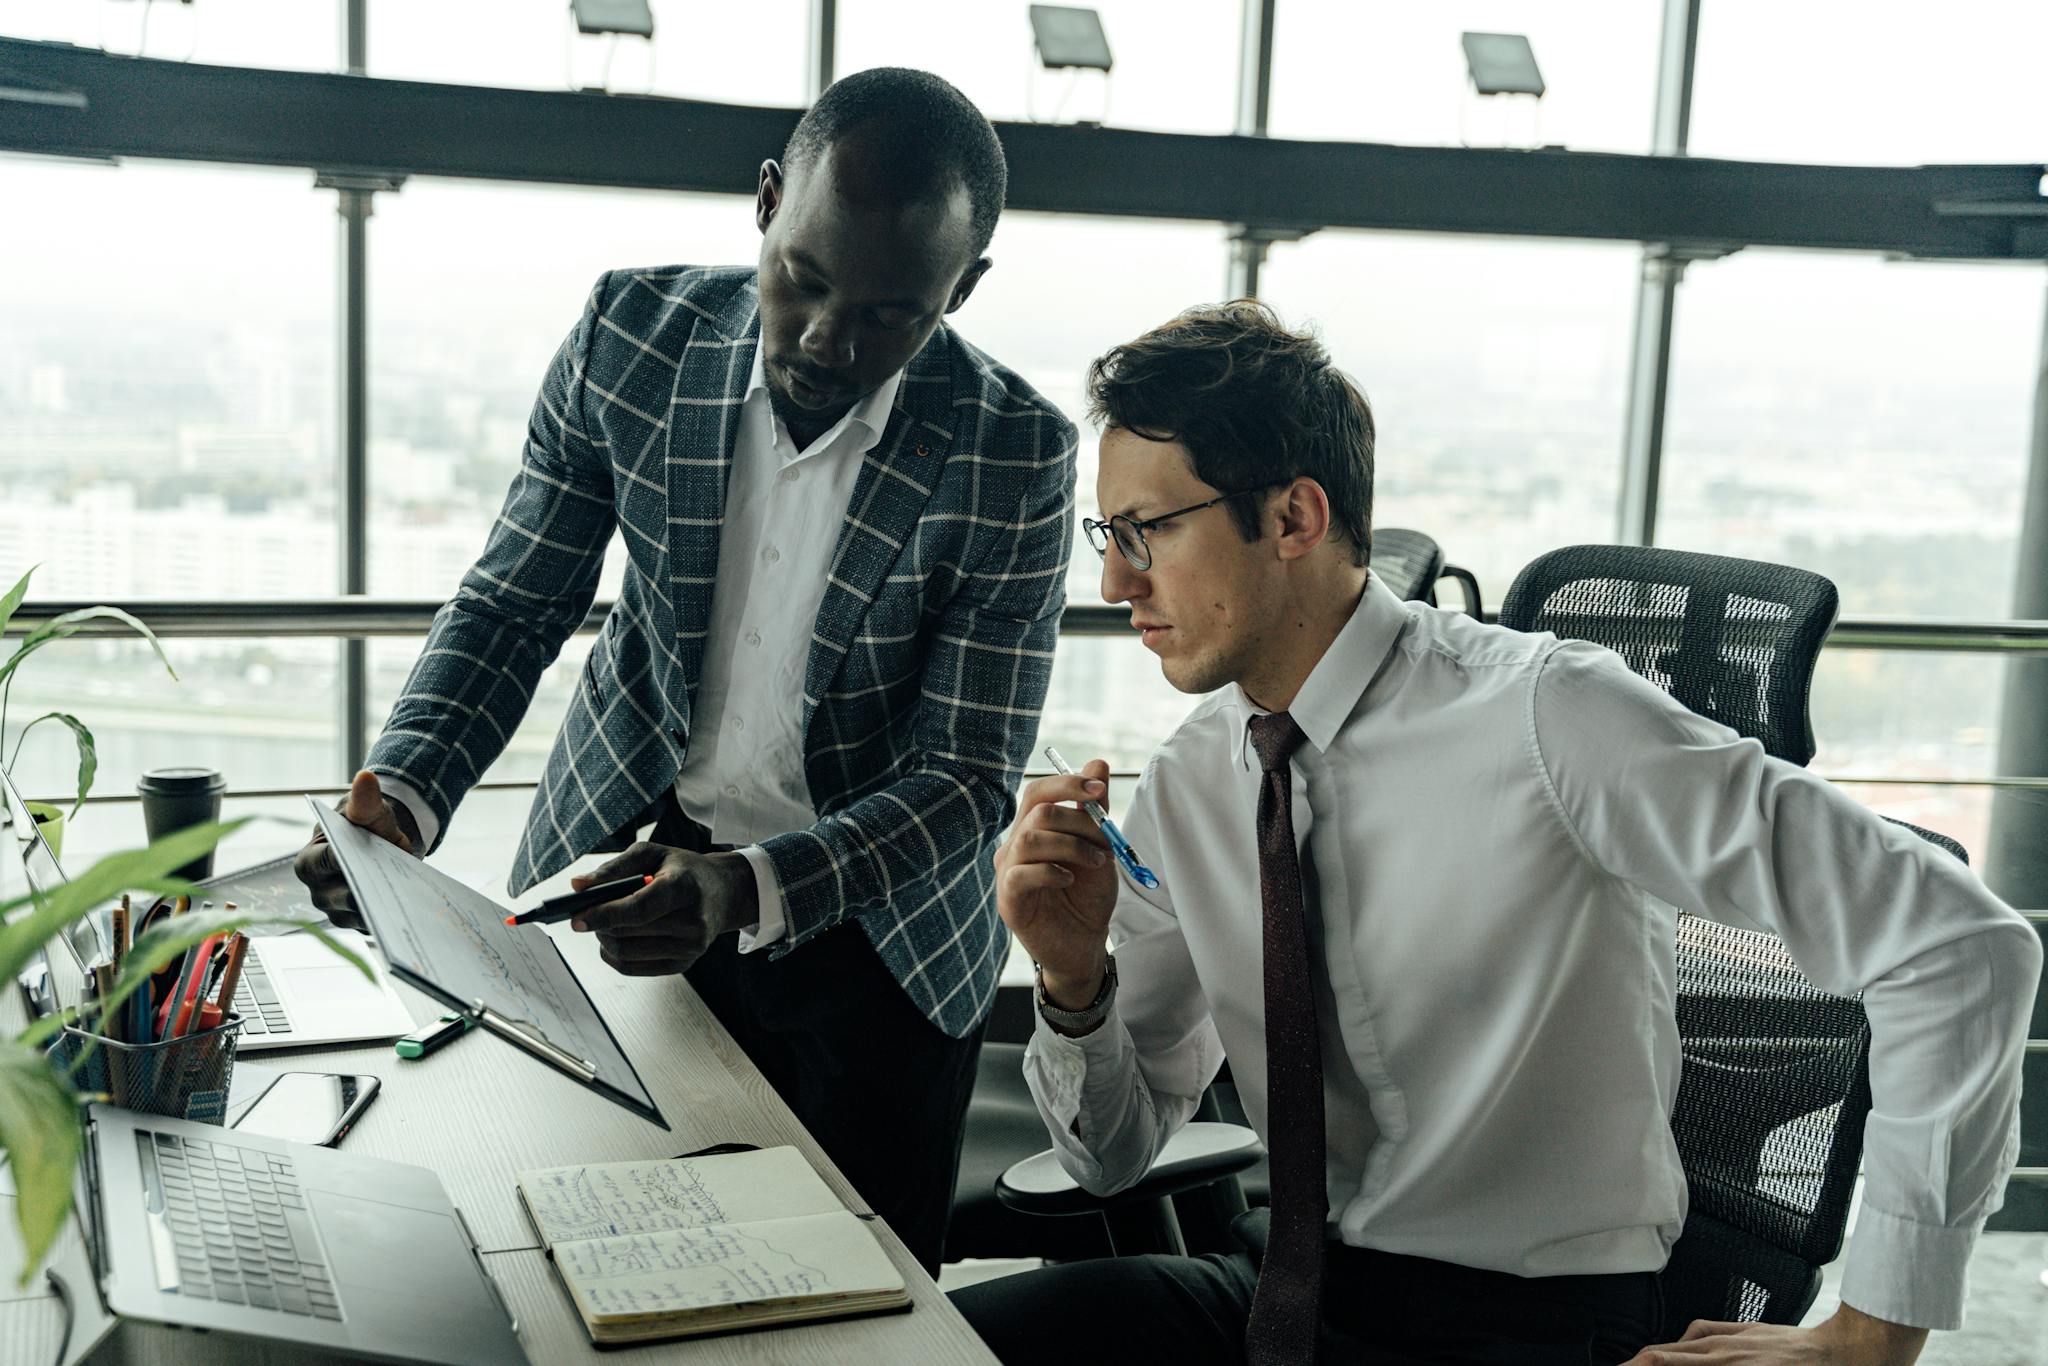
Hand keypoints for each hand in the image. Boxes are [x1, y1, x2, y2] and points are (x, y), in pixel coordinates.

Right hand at [292, 770, 418, 930]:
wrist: (382, 845)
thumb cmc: (368, 827)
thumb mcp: (369, 813)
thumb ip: (365, 801)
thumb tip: (365, 778)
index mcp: (309, 862)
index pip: (326, 863)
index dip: (347, 861)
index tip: (370, 859)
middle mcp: (317, 890)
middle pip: (343, 896)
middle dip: (369, 890)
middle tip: (395, 886)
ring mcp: (336, 910)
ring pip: (359, 915)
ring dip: (382, 909)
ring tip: (406, 900)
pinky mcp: (356, 923)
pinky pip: (373, 925)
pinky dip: (390, 920)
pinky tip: (409, 911)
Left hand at [568, 841, 757, 976]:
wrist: (723, 892)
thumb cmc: (682, 870)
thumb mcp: (652, 853)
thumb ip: (614, 868)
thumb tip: (577, 886)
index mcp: (685, 887)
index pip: (639, 908)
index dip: (604, 914)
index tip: (575, 918)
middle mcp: (693, 921)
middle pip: (627, 933)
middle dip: (599, 925)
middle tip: (586, 913)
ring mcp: (691, 947)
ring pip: (626, 953)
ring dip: (604, 939)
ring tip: (604, 923)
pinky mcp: (683, 964)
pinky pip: (633, 968)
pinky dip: (614, 955)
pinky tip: (615, 938)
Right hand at [994, 758, 1116, 1009]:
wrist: (1085, 942)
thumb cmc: (1088, 895)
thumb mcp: (1099, 847)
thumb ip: (1094, 809)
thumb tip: (1097, 762)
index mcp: (1033, 829)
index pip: (1039, 791)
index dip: (1067, 783)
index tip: (1100, 788)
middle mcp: (1015, 845)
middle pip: (1036, 809)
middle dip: (1079, 819)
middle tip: (1106, 838)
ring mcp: (1007, 871)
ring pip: (1032, 837)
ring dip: (1073, 845)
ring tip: (1097, 863)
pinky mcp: (1008, 899)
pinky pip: (1022, 873)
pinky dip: (1053, 871)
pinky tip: (1071, 881)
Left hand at [1621, 1305, 1927, 1364]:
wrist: (1837, 1352)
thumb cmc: (1794, 1347)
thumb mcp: (1749, 1331)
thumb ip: (1715, 1332)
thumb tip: (1688, 1333)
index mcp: (1719, 1344)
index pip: (1668, 1352)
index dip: (1642, 1361)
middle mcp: (1723, 1356)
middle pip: (1669, 1360)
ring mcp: (1737, 1365)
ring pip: (1689, 1364)